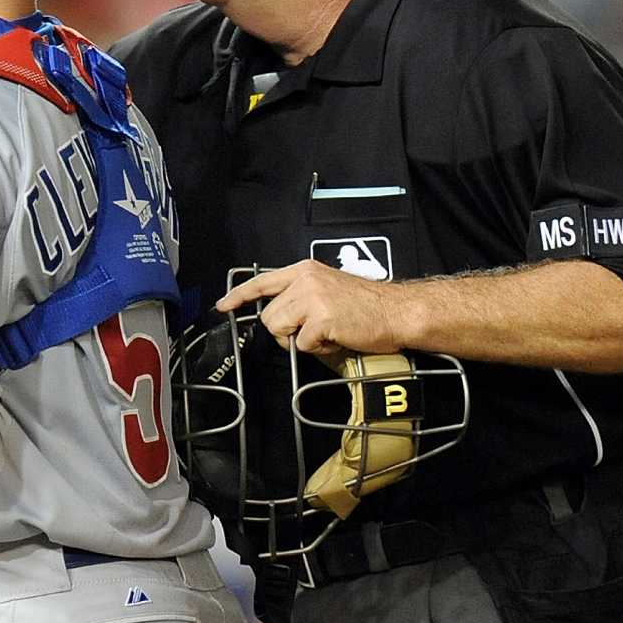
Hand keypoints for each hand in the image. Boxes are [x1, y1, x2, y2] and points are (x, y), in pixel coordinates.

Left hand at [217, 260, 406, 359]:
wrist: (398, 311)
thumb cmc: (368, 306)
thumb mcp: (328, 289)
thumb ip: (301, 297)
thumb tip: (277, 317)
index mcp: (305, 271)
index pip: (263, 282)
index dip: (239, 296)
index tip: (223, 306)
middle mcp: (305, 280)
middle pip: (269, 316)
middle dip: (286, 332)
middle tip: (313, 333)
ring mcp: (312, 298)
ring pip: (279, 330)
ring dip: (299, 341)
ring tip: (326, 335)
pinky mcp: (321, 318)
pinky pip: (301, 346)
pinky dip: (318, 350)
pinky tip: (336, 339)